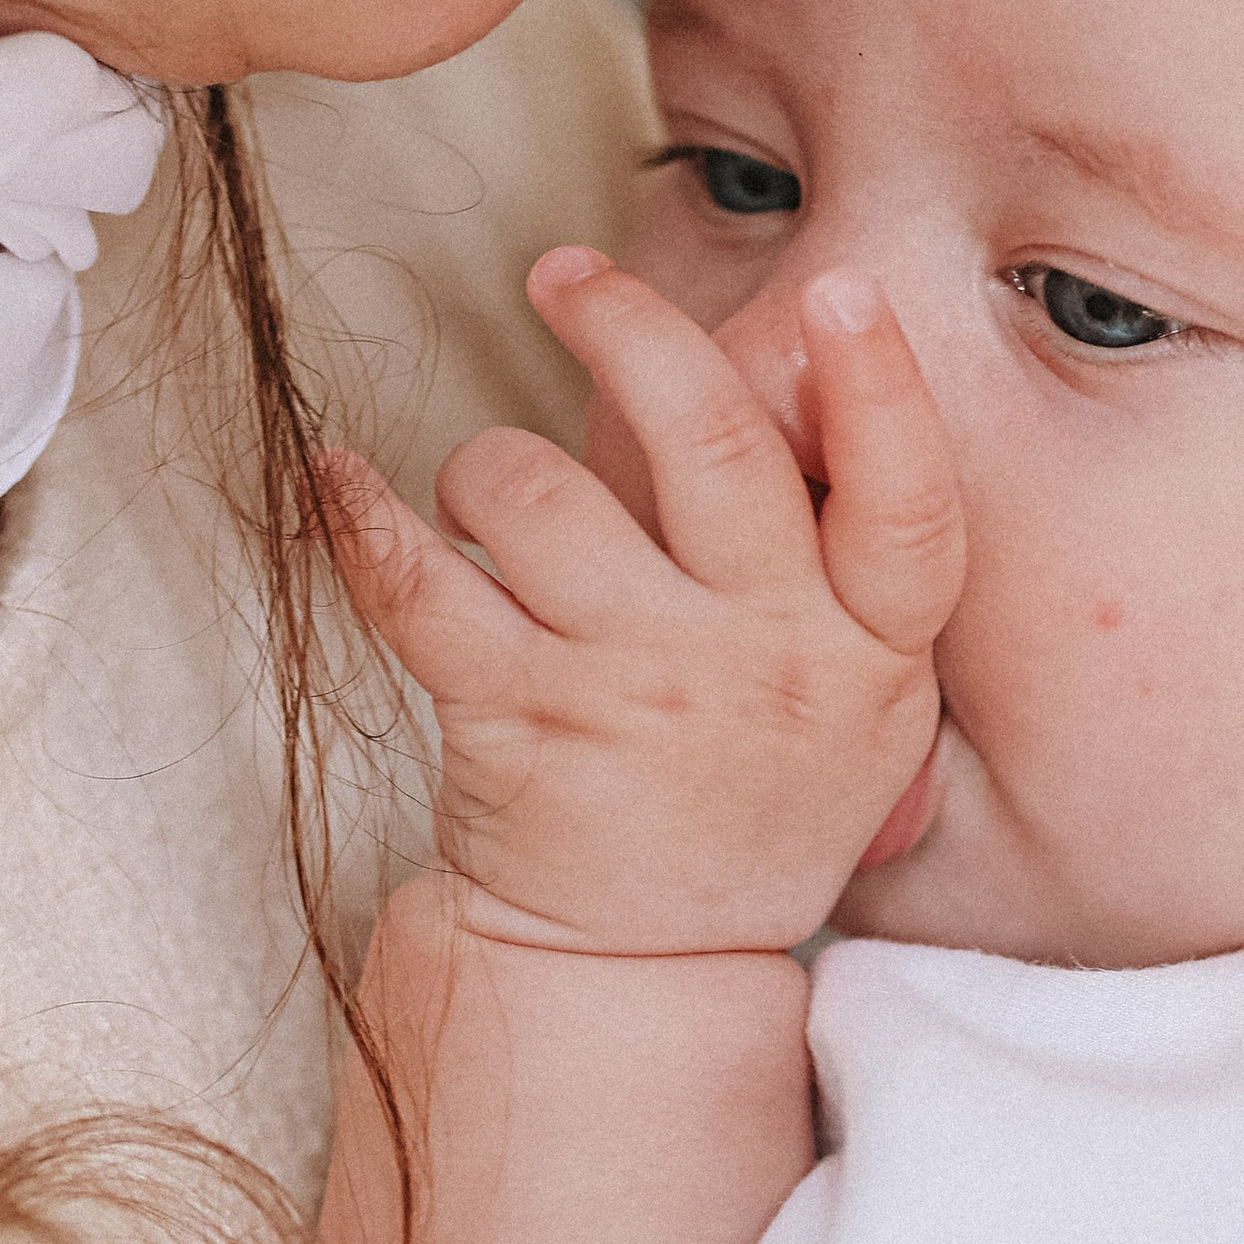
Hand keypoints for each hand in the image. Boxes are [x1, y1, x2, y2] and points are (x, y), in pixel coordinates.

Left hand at [326, 249, 964, 957]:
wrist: (640, 965)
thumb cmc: (743, 792)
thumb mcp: (855, 699)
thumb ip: (839, 562)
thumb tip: (785, 364)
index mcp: (869, 647)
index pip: (905, 505)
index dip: (879, 389)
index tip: (834, 292)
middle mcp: (765, 662)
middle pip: (711, 446)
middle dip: (629, 328)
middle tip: (566, 278)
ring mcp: (639, 696)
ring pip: (539, 496)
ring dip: (487, 466)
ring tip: (485, 501)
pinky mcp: (520, 728)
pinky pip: (419, 589)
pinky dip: (362, 521)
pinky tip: (339, 482)